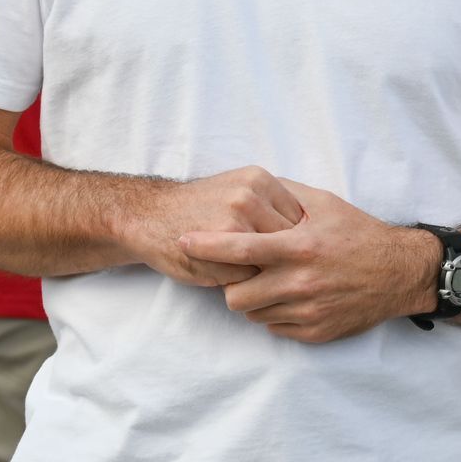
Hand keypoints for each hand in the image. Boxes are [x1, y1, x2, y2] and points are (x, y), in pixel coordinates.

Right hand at [117, 166, 304, 286]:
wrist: (148, 217)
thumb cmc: (199, 207)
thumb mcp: (239, 188)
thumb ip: (272, 203)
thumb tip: (312, 227)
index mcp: (260, 179)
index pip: (302, 216)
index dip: (300, 238)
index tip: (298, 252)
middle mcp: (250, 196)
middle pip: (292, 238)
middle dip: (288, 257)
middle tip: (287, 270)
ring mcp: (235, 223)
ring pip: (273, 259)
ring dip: (269, 271)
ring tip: (259, 274)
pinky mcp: (220, 250)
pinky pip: (250, 276)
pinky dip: (247, 282)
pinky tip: (234, 276)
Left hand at [178, 181, 440, 342]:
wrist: (399, 273)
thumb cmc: (359, 234)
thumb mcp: (326, 204)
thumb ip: (286, 195)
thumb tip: (254, 186)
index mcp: (299, 247)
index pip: (239, 249)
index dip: (206, 246)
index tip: (184, 241)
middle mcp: (300, 282)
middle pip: (235, 296)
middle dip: (233, 283)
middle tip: (245, 272)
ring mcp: (307, 311)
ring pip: (253, 314)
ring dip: (255, 299)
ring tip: (272, 282)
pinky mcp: (314, 332)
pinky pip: (275, 328)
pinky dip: (276, 314)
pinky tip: (292, 297)